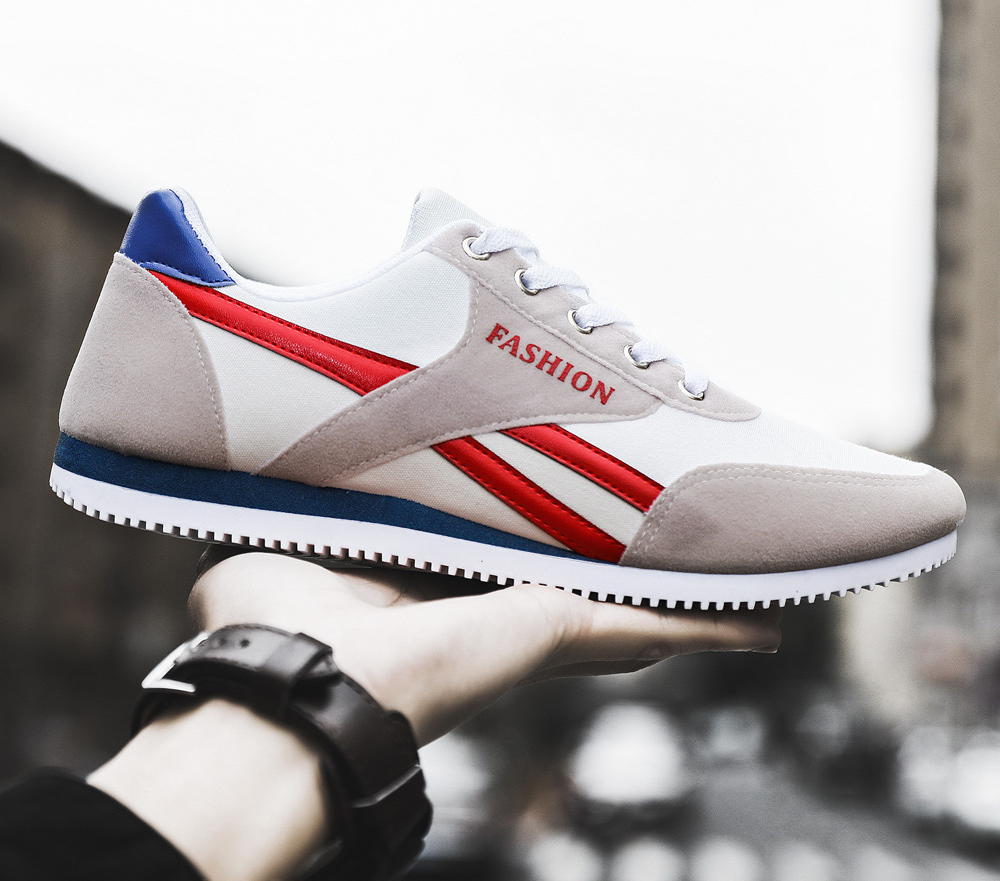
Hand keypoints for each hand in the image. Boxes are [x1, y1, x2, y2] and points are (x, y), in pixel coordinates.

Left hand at [190, 549, 780, 744]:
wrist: (299, 682)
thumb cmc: (277, 619)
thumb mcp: (288, 533)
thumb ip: (291, 498)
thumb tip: (252, 465)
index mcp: (438, 583)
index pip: (509, 553)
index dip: (545, 525)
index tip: (575, 497)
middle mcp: (496, 609)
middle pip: (585, 583)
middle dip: (633, 560)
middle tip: (684, 528)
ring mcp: (537, 627)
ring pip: (632, 610)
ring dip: (684, 598)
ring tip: (744, 569)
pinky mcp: (563, 631)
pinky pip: (652, 629)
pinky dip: (707, 631)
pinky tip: (758, 623)